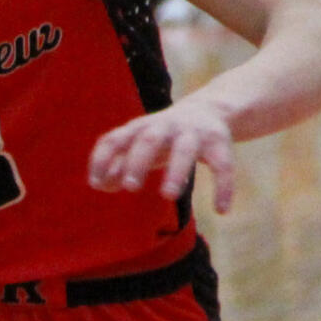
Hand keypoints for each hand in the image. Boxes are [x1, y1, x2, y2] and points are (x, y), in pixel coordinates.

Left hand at [89, 95, 237, 211]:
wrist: (208, 109)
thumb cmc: (162, 137)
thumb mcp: (138, 146)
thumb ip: (118, 164)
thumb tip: (99, 184)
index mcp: (140, 128)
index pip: (115, 139)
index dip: (103, 159)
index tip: (96, 184)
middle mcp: (166, 126)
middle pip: (150, 140)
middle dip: (138, 161)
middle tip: (130, 187)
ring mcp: (195, 133)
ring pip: (185, 150)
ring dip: (176, 172)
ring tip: (167, 196)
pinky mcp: (220, 143)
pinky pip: (223, 165)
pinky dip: (224, 187)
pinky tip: (221, 211)